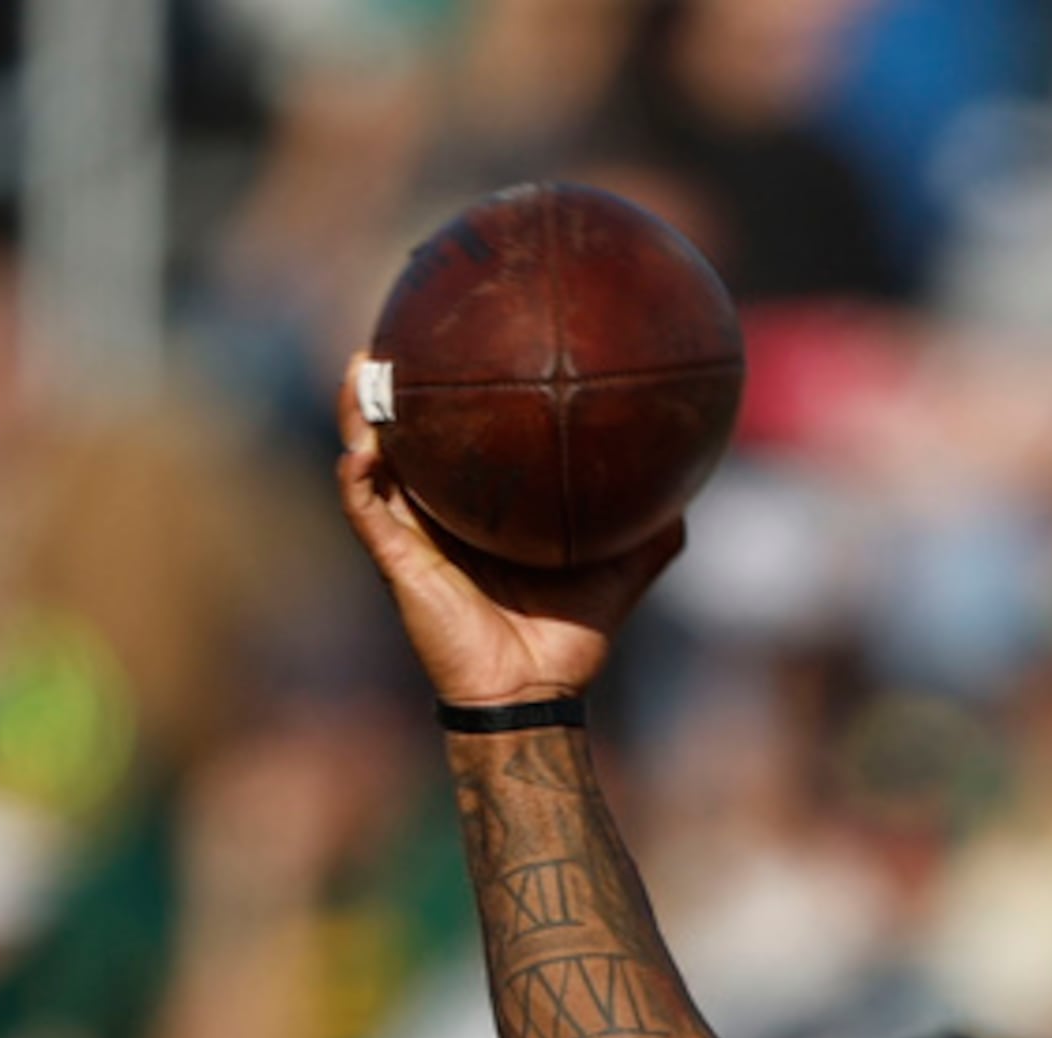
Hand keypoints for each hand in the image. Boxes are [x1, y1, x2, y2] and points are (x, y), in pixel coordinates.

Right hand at [335, 353, 680, 708]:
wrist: (536, 689)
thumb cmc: (571, 634)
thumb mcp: (623, 567)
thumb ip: (653, 527)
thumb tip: (693, 482)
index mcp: (477, 506)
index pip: (456, 438)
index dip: (448, 392)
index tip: (453, 337)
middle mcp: (437, 512)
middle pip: (402, 434)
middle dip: (391, 384)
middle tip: (395, 334)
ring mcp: (410, 534)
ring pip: (370, 458)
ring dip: (358, 411)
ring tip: (364, 367)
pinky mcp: (396, 561)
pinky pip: (366, 509)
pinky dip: (359, 475)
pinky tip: (363, 447)